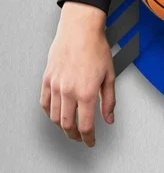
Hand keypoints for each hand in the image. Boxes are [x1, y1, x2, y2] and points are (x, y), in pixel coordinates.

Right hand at [40, 2, 114, 147]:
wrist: (80, 30)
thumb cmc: (96, 48)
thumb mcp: (109, 76)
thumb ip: (109, 101)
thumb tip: (109, 118)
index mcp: (87, 92)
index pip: (85, 126)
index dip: (88, 138)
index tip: (90, 142)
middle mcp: (69, 91)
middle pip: (67, 125)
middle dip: (74, 136)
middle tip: (80, 138)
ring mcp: (56, 85)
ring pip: (54, 116)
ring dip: (62, 127)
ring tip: (69, 128)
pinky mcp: (47, 79)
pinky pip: (45, 102)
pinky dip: (50, 113)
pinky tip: (56, 114)